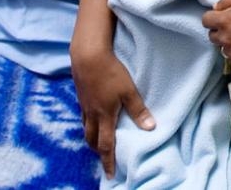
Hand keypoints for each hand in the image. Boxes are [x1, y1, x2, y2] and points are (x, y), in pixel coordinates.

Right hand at [71, 50, 154, 178]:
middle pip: (91, 139)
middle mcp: (91, 114)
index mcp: (104, 116)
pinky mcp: (80, 94)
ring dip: (91, 137)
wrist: (87, 55)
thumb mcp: (128, 91)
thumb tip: (150, 127)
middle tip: (104, 157)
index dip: (108, 161)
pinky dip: (87, 122)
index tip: (109, 173)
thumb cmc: (110, 72)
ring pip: (85, 128)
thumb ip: (138, 110)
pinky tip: (92, 117)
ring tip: (97, 140)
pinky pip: (82, 115)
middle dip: (97, 151)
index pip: (106, 145)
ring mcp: (84, 104)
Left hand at [202, 0, 230, 69]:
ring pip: (223, 48)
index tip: (222, 17)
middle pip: (212, 36)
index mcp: (224, 20)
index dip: (213, 18)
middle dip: (221, 31)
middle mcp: (225, 38)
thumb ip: (227, 0)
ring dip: (230, 43)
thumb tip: (215, 8)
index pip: (205, 20)